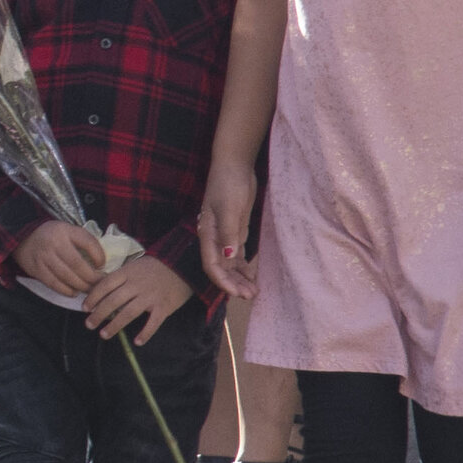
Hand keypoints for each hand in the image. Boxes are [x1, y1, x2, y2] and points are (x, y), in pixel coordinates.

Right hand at [16, 221, 114, 301]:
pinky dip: (67, 291)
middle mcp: (54, 242)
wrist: (23, 239)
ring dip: (81, 286)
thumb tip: (102, 262)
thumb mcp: (68, 231)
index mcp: (65, 230)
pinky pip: (54, 284)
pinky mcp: (36, 269)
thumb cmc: (53, 236)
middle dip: (92, 277)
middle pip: (77, 264)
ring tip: (89, 290)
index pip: (88, 242)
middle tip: (100, 283)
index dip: (99, 256)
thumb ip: (83, 241)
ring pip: (67, 276)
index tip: (103, 265)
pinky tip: (74, 292)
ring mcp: (44, 257)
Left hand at [80, 249, 194, 341]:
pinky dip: (145, 333)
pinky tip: (137, 342)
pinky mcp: (164, 306)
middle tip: (89, 324)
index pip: (105, 285)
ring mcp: (151, 296)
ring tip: (103, 334)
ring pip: (128, 313)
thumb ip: (120, 277)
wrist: (183, 265)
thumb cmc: (155, 267)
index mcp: (128, 273)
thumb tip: (99, 290)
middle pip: (113, 301)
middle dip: (98, 314)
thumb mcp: (135, 266)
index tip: (85, 308)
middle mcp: (137, 285)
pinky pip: (153, 322)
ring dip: (114, 325)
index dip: (93, 297)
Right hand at [200, 157, 261, 298]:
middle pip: (221, 268)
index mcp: (208, 234)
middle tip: (250, 296)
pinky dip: (244, 267)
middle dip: (233, 284)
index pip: (212, 265)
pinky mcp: (236, 230)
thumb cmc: (228, 185)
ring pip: (230, 264)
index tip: (237, 293)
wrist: (234, 166)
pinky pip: (238, 254)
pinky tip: (253, 276)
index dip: (223, 281)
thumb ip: (229, 233)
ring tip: (254, 291)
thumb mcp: (229, 208)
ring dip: (240, 278)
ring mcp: (226, 235)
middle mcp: (214, 238)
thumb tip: (228, 257)